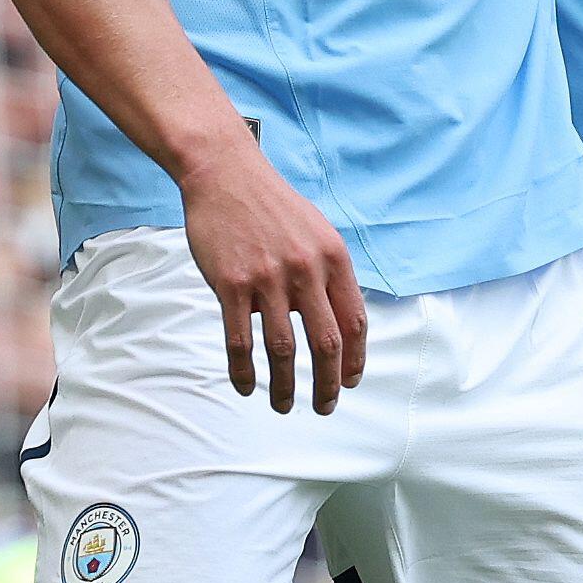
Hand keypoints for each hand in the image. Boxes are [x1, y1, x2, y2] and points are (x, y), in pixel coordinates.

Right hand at [178, 139, 367, 413]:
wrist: (227, 175)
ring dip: (285, 387)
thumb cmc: (273, 206)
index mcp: (334, 259)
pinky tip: (247, 386)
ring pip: (284, 350)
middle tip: (324, 407)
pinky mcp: (232, 285)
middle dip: (328, 384)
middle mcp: (307, 271)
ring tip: (283, 406)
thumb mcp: (318, 232)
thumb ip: (330, 274)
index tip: (349, 381)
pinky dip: (244, 371)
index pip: (355, 321)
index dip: (355, 358)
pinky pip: (240, 341)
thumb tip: (340, 319)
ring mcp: (269, 279)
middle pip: (327, 343)